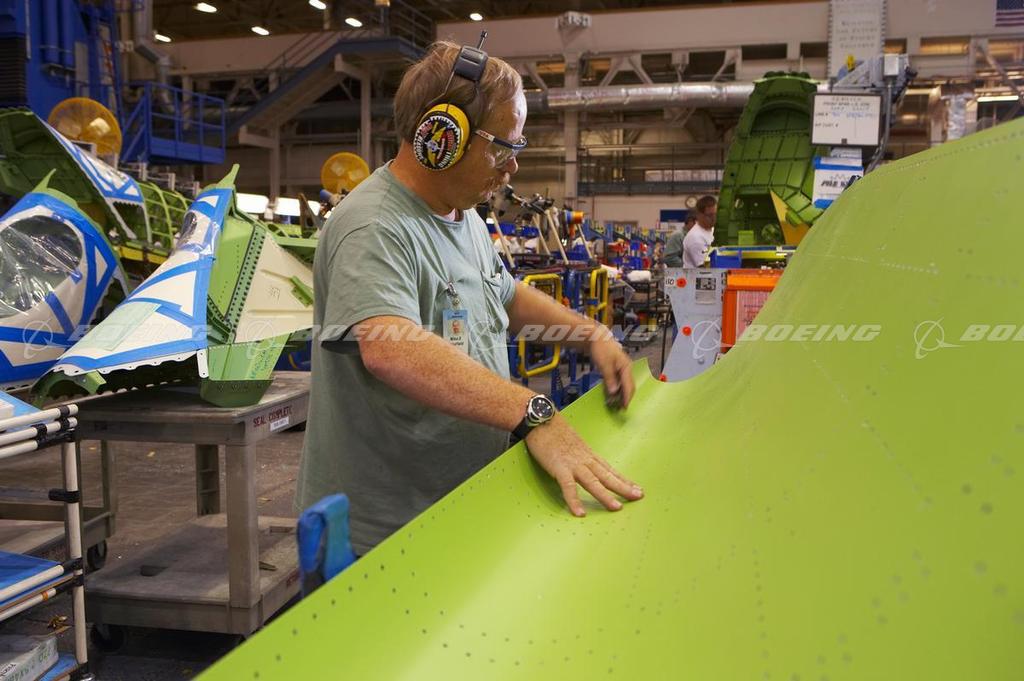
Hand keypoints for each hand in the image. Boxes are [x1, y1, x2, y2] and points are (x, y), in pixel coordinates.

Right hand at [525, 414, 642, 516]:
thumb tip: (584, 464)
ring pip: (593, 482)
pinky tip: (580, 513)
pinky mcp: (559, 467)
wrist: (541, 419)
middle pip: (607, 476)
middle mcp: (585, 460)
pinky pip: (568, 487)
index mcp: (588, 454)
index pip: (610, 469)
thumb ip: (580, 454)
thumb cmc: (553, 430)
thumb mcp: (573, 443)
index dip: (624, 480)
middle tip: (638, 497)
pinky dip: (574, 500)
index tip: (637, 488)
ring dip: (605, 495)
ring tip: (617, 508)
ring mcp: (573, 464)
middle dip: (623, 487)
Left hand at [590, 337, 634, 408]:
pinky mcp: (615, 369)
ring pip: (623, 384)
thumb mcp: (604, 365)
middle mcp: (626, 368)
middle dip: (625, 397)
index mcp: (626, 367)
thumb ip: (610, 379)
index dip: (627, 397)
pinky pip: (617, 381)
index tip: (624, 407)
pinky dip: (615, 389)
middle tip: (621, 408)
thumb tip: (613, 392)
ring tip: (616, 404)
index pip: (629, 386)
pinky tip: (611, 394)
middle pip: (628, 386)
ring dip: (620, 394)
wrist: (596, 338)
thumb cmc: (601, 348)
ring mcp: (621, 369)